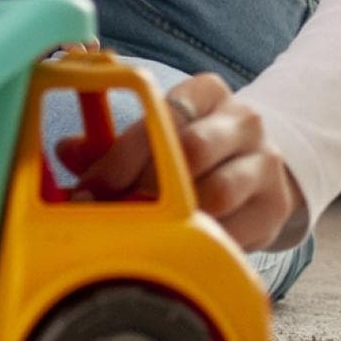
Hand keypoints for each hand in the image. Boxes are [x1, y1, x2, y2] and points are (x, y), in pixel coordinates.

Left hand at [56, 71, 307, 254]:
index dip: (122, 154)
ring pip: (218, 192)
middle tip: (113, 214)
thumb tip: (65, 151)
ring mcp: (265, 162)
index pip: (164, 113)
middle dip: (145, 186)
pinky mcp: (276, 206)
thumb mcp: (156, 136)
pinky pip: (237, 230)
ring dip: (175, 217)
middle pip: (193, 149)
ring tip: (142, 233)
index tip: (90, 188)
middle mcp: (242, 120)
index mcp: (206, 92)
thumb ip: (109, 144)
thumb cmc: (191, 149)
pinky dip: (203, 242)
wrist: (257, 169)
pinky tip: (178, 249)